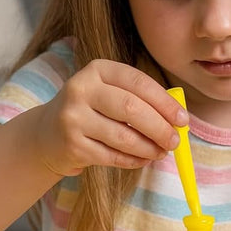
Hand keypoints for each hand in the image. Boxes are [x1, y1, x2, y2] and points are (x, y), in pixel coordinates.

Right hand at [34, 60, 187, 175]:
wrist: (47, 134)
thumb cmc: (92, 111)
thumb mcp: (110, 94)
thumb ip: (141, 100)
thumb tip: (178, 120)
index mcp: (97, 70)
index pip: (138, 83)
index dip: (165, 102)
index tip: (183, 119)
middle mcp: (81, 89)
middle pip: (131, 109)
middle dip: (160, 128)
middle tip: (175, 141)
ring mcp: (73, 118)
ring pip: (123, 136)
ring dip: (149, 148)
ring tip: (161, 152)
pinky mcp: (71, 145)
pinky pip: (112, 156)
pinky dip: (133, 160)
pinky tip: (143, 160)